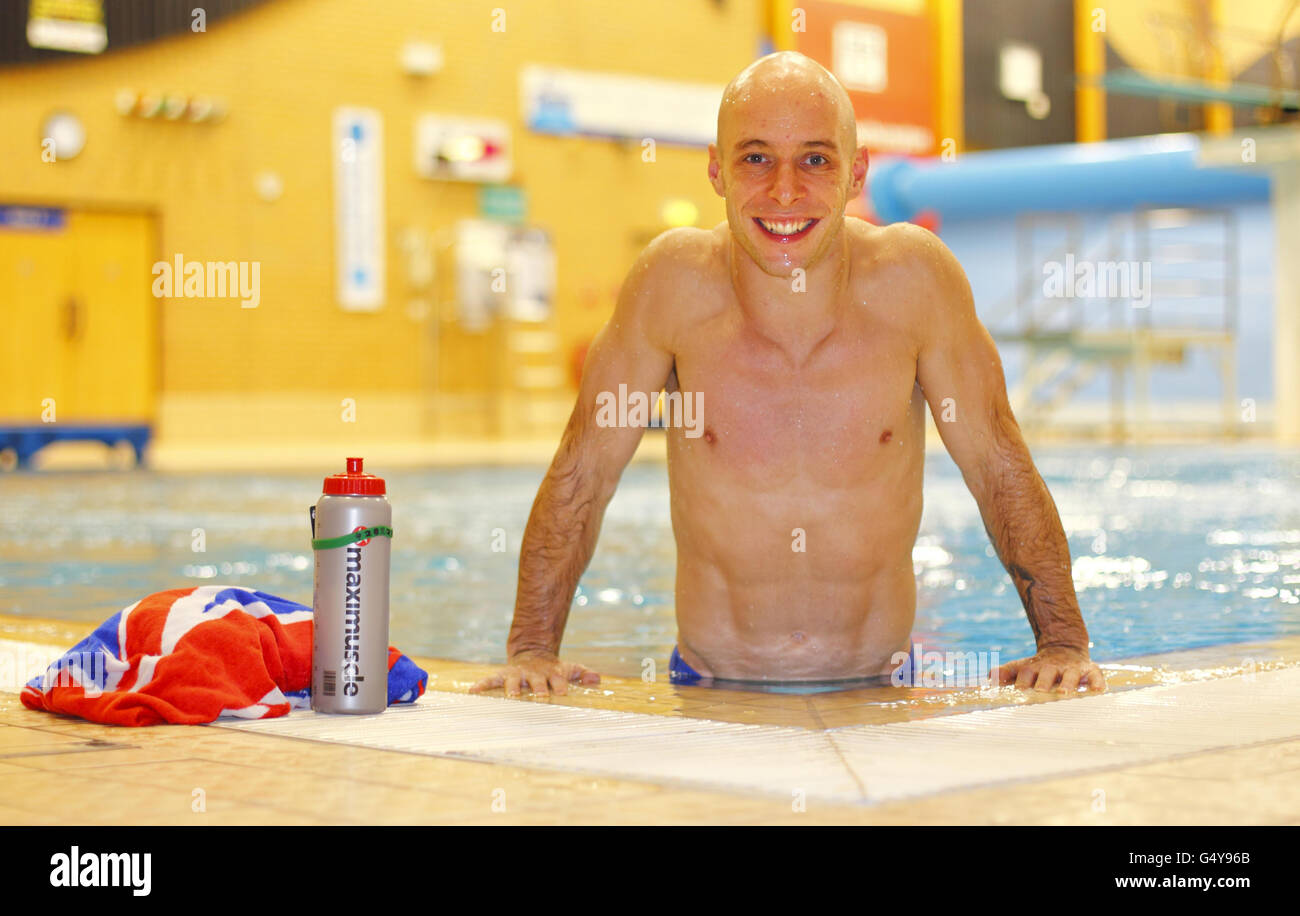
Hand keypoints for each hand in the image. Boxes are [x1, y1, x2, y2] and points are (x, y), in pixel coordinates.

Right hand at [468, 650, 600, 697]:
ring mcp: (517, 675)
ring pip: (513, 681)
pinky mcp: (503, 676)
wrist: (533, 654)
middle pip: (536, 681)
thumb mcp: (570, 668)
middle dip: (538, 688)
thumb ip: (583, 673)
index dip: (560, 686)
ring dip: (512, 689)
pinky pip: (490, 680)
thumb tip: (598, 679)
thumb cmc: (553, 669)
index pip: (557, 680)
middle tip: (540, 696)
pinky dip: (482, 685)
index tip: (562, 693)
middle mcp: (533, 675)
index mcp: (550, 673)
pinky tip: (472, 691)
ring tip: (511, 696)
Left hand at [994, 645, 1105, 693]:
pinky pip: (1096, 676)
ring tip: (1065, 692)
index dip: (1022, 681)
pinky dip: (1097, 682)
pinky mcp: (1089, 670)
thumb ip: (1006, 672)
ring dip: (1068, 683)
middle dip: (1043, 682)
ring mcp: (1072, 669)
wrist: (1064, 649)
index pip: (1026, 673)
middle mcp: (1053, 668)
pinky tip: (1098, 690)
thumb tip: (988, 676)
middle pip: (1047, 673)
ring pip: (1070, 675)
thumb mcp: (1022, 666)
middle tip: (1040, 690)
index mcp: (1035, 668)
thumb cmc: (1039, 666)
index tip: (1018, 689)